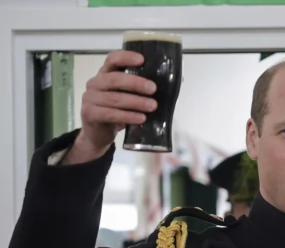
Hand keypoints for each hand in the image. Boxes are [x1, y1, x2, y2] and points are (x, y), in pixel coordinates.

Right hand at [66, 50, 157, 164]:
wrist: (98, 134)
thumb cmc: (117, 111)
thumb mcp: (128, 97)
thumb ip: (142, 89)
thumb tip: (175, 81)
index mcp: (105, 74)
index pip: (112, 59)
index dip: (125, 57)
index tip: (142, 60)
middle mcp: (95, 83)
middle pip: (114, 79)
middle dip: (135, 83)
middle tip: (153, 89)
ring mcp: (90, 98)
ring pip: (114, 98)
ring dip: (135, 102)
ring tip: (152, 106)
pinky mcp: (89, 114)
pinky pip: (110, 114)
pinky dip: (127, 116)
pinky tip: (140, 118)